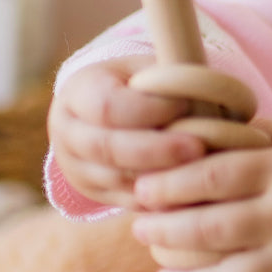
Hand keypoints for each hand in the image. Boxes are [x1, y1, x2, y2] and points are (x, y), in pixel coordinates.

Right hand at [48, 57, 205, 206]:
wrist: (112, 110)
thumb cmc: (142, 84)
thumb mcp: (149, 70)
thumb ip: (168, 79)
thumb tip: (204, 91)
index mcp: (78, 91)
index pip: (106, 106)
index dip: (149, 109)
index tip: (185, 104)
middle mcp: (67, 131)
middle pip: (106, 148)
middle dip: (156, 150)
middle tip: (198, 147)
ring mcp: (76, 167)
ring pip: (116, 180)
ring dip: (160, 176)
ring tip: (199, 168)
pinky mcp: (95, 193)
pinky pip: (128, 201)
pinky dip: (160, 197)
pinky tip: (190, 188)